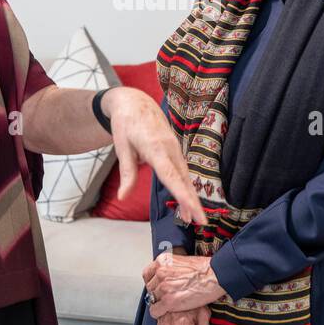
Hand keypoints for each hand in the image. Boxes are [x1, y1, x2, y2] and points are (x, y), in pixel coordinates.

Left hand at [101, 87, 207, 225]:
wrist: (134, 102)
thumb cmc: (126, 124)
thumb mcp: (121, 147)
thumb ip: (127, 173)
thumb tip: (122, 197)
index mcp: (155, 147)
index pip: (171, 176)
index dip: (183, 195)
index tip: (193, 210)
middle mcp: (169, 148)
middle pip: (183, 179)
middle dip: (193, 201)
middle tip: (201, 222)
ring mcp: (174, 147)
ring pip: (185, 176)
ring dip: (190, 196)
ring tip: (193, 218)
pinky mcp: (175, 149)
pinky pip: (182, 170)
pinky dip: (185, 186)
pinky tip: (186, 200)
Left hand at [144, 250, 225, 316]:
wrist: (216, 275)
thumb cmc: (204, 269)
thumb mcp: (182, 261)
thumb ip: (170, 268)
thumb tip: (164, 276)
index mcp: (163, 261)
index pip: (147, 275)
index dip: (153, 283)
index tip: (158, 287)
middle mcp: (160, 272)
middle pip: (150, 288)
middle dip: (158, 293)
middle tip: (168, 296)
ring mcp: (164, 287)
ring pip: (152, 299)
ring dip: (160, 303)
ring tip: (171, 303)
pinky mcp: (169, 301)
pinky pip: (155, 311)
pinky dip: (159, 313)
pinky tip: (167, 311)